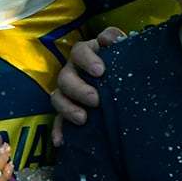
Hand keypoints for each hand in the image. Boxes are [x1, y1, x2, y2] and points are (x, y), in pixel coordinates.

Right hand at [50, 26, 125, 143]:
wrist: (124, 89)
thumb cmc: (122, 66)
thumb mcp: (124, 52)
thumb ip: (118, 41)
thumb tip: (108, 39)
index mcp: (87, 54)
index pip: (81, 51)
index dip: (88, 59)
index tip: (101, 71)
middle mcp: (73, 71)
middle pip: (66, 76)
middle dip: (79, 88)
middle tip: (96, 99)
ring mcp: (67, 92)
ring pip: (57, 97)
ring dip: (67, 108)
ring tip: (83, 119)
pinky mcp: (66, 111)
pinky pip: (57, 120)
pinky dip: (58, 130)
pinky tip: (61, 141)